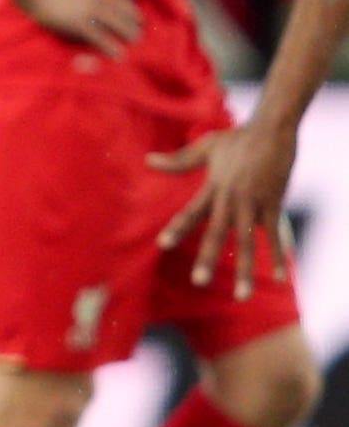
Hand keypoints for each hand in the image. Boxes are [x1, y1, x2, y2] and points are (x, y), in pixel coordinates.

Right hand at [13, 0, 140, 57]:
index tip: (130, 3)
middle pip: (125, 6)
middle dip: (135, 18)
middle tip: (138, 27)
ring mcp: (88, 9)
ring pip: (119, 22)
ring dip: (130, 33)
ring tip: (134, 41)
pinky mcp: (78, 23)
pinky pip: (101, 37)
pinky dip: (111, 47)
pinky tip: (118, 55)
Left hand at [153, 121, 298, 294]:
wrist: (274, 131)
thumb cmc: (238, 138)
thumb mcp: (206, 147)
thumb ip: (179, 160)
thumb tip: (147, 160)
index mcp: (213, 188)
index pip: (191, 212)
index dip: (178, 228)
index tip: (163, 244)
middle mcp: (231, 199)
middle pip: (217, 232)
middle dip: (208, 257)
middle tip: (198, 281)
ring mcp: (254, 204)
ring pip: (247, 242)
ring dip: (244, 269)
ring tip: (241, 296)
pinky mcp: (274, 205)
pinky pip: (274, 237)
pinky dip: (276, 257)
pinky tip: (278, 279)